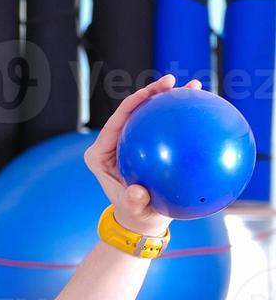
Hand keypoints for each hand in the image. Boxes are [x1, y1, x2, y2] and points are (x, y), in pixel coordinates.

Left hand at [84, 73, 195, 236]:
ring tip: (192, 85)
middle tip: (173, 81)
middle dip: (151, 93)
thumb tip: (136, 192)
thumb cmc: (135, 214)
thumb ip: (134, 202)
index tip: (152, 92)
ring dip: (168, 99)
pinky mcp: (142, 145)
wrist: (140, 218)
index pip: (115, 122)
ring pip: (146, 115)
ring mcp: (127, 143)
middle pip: (131, 111)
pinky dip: (178, 118)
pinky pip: (160, 128)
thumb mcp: (135, 211)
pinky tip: (201, 107)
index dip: (133, 103)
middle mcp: (111, 144)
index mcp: (99, 154)